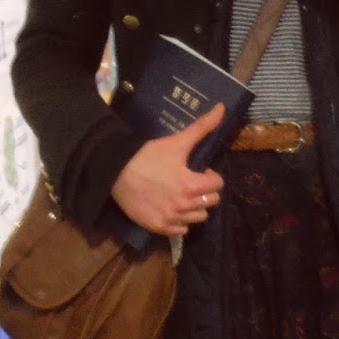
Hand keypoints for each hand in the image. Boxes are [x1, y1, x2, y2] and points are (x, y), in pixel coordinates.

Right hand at [111, 103, 225, 237]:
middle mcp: (185, 205)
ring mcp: (172, 219)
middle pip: (211, 202)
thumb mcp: (176, 142)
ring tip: (182, 196)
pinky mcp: (160, 228)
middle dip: (205, 191)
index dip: (210, 176)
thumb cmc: (147, 156)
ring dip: (195, 207)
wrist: (115, 173)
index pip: (218, 185)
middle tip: (190, 183)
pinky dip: (180, 221)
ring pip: (199, 218)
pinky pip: (181, 230)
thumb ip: (202, 128)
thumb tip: (222, 108)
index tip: (198, 171)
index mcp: (192, 185)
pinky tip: (171, 208)